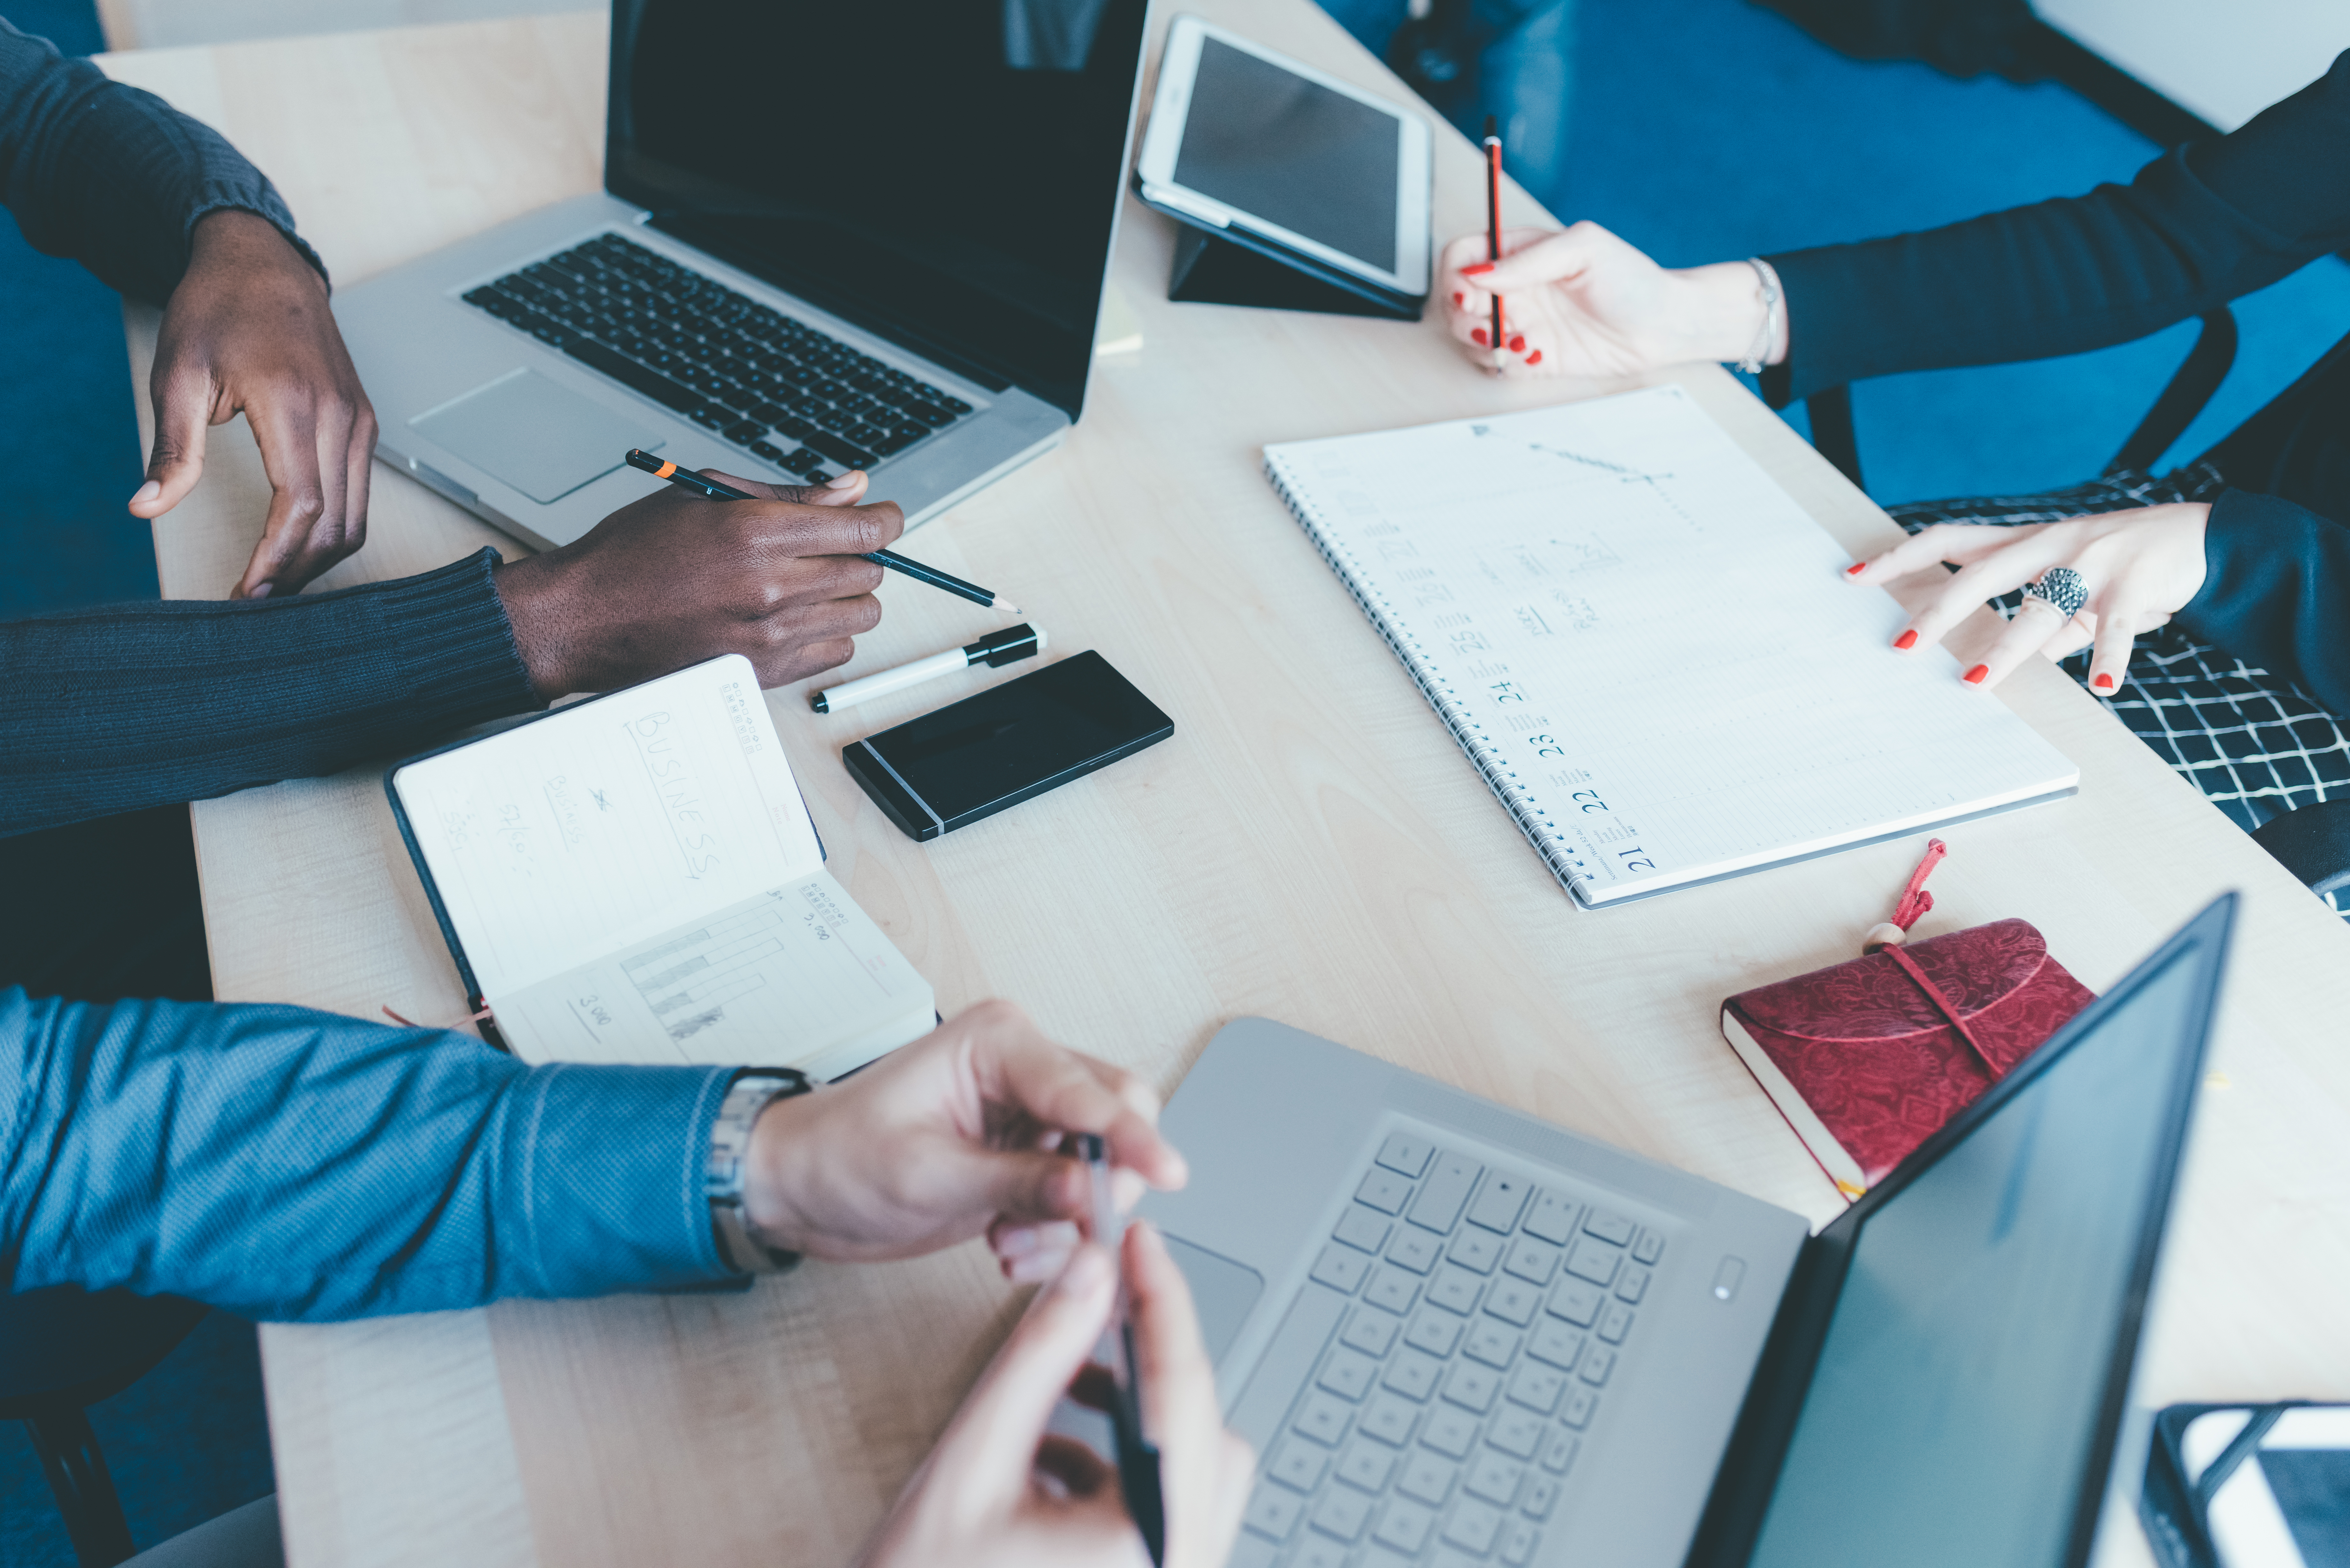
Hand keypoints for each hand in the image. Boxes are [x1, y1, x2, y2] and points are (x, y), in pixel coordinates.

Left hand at [134, 210, 377, 599]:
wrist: (264, 262)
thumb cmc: (217, 310)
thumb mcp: (178, 373)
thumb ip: (171, 447)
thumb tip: (145, 506)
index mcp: (295, 403)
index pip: (301, 504)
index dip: (276, 559)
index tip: (246, 593)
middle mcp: (341, 416)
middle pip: (335, 523)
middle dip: (296, 573)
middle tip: (252, 601)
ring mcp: (361, 421)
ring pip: (356, 517)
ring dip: (318, 559)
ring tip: (273, 581)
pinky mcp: (365, 424)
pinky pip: (360, 495)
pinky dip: (332, 530)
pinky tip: (296, 543)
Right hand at [490, 467, 901, 697]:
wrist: (583, 618)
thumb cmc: (634, 553)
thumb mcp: (706, 499)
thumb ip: (789, 496)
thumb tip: (853, 488)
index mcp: (754, 533)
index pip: (862, 530)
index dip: (885, 519)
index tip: (885, 516)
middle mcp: (768, 587)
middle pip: (867, 572)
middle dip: (860, 555)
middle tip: (831, 547)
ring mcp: (768, 636)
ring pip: (859, 615)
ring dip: (847, 596)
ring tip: (809, 582)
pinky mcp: (763, 672)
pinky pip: (836, 652)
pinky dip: (829, 632)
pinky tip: (796, 616)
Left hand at [742, 999, 1186, 1272]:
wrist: (800, 1188)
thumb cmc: (839, 1157)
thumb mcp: (924, 1175)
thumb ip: (1013, 1183)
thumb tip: (1085, 1193)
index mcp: (999, 1043)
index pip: (1087, 1089)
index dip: (1131, 1136)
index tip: (1167, 1171)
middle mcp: (1024, 1068)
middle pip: (1114, 1114)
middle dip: (1104, 1181)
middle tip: (1076, 1229)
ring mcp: (1029, 1113)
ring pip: (1101, 1162)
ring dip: (1071, 1217)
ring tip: (1013, 1244)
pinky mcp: (1027, 1155)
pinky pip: (1074, 1194)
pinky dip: (1054, 1231)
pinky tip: (1010, 1246)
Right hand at [858, 1225, 1254, 1567]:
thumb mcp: (972, 1459)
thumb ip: (1038, 1357)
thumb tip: (1092, 1275)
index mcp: (1148, 1540)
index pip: (1181, 1387)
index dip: (1162, 1296)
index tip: (1140, 1240)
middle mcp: (1178, 1564)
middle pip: (1201, 1425)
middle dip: (1150, 1356)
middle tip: (1099, 1296)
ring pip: (1191, 1465)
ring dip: (1135, 1413)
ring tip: (1062, 1387)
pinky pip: (1163, 1508)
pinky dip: (1117, 1467)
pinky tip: (1049, 1460)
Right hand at [1438, 222, 1784, 377]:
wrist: (1663, 326)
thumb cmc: (1632, 280)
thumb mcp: (1584, 248)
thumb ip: (1529, 258)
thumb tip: (1481, 273)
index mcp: (1521, 252)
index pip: (1464, 255)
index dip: (1456, 274)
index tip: (1470, 291)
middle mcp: (1515, 288)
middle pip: (1455, 299)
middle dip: (1463, 314)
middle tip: (1489, 323)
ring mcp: (1521, 322)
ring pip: (1468, 335)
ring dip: (1482, 342)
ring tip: (1516, 341)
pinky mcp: (1530, 356)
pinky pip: (1494, 364)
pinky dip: (1502, 364)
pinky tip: (1532, 354)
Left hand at [1846, 503, 2211, 690]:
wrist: (2201, 537)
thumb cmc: (2120, 566)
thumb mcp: (2067, 591)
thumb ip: (2033, 624)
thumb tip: (1995, 661)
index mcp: (2025, 542)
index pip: (1949, 542)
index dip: (1901, 557)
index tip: (1855, 575)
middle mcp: (2051, 545)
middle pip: (1981, 573)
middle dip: (1940, 609)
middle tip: (1904, 645)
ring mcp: (2094, 563)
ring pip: (2042, 606)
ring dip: (2008, 649)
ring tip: (1977, 681)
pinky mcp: (2137, 584)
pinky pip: (2119, 628)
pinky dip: (2111, 658)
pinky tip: (2104, 687)